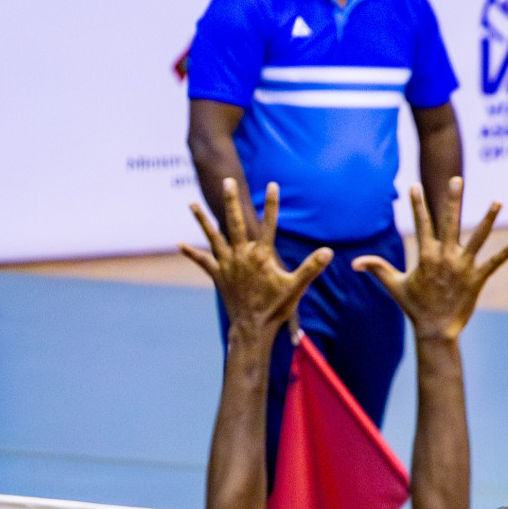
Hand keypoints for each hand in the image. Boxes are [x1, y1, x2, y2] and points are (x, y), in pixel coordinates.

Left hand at [180, 179, 330, 345]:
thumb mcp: (296, 287)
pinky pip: (203, 261)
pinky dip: (192, 253)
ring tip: (191, 204)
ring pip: (213, 237)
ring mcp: (227, 264)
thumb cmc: (275, 308)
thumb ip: (311, 267)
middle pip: (234, 222)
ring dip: (202, 220)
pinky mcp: (218, 275)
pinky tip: (179, 245)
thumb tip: (328, 251)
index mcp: (260, 256)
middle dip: (232, 201)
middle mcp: (241, 255)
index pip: (268, 224)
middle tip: (228, 181)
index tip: (273, 185)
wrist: (252, 328)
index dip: (272, 204)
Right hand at [354, 177, 507, 341]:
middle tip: (457, 179)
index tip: (416, 185)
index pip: (421, 224)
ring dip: (488, 219)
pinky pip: (494, 263)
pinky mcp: (477, 279)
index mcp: (426, 256)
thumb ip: (377, 269)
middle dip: (453, 200)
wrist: (436, 330)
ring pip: (478, 238)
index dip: (418, 205)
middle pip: (450, 222)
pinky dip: (506, 253)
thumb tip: (353, 263)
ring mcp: (463, 267)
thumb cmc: (415, 307)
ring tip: (498, 200)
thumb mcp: (394, 285)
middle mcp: (445, 257)